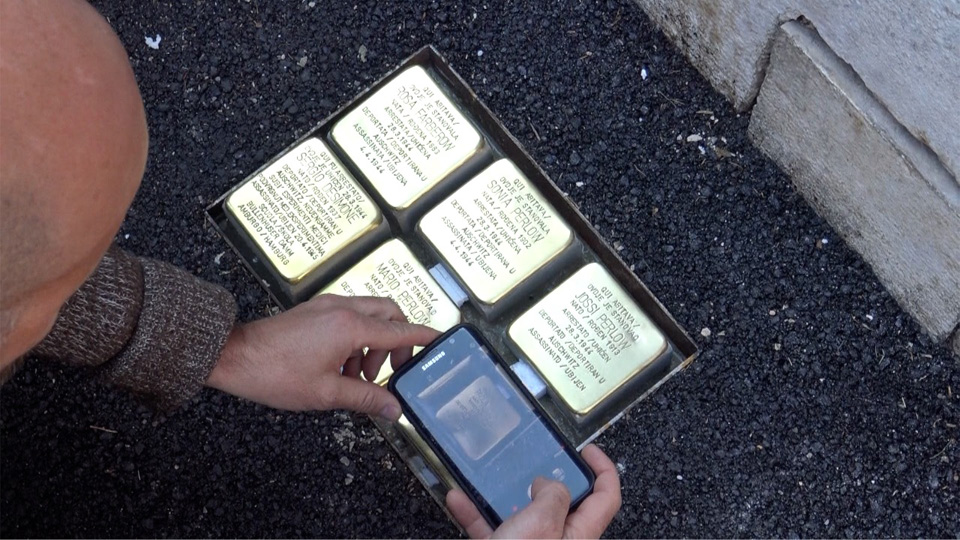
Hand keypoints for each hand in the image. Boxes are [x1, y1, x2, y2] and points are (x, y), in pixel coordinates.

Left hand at [206, 294, 438, 418]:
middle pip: (389, 313)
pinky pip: (349, 317)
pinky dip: (356, 338)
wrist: (234, 357)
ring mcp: (327, 306)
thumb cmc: (274, 373)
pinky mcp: (315, 311)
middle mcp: (343, 309)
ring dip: (374, 342)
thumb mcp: (327, 392)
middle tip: (392, 369)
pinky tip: (342, 365)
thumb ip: (365, 397)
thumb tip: (393, 408)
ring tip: (359, 375)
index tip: (441, 340)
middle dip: (398, 340)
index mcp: (351, 327)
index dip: (423, 337)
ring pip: (369, 315)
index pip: (400, 329)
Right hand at [446, 444, 621, 538]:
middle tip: (537, 460)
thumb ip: (553, 496)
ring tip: (493, 477)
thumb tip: (549, 484)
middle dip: (548, 480)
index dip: (603, 470)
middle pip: (563, 505)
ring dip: (504, 495)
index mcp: (579, 536)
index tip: (587, 450)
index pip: (606, 499)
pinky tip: (459, 500)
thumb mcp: (543, 523)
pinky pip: (491, 530)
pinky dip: (475, 514)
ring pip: (522, 515)